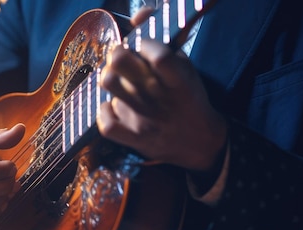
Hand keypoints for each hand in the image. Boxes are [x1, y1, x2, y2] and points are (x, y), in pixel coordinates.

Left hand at [97, 8, 226, 172]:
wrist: (198, 143)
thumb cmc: (187, 98)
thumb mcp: (184, 67)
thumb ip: (162, 40)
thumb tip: (139, 14)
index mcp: (179, 80)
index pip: (159, 56)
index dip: (145, 43)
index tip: (144, 45)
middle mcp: (159, 98)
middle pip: (121, 62)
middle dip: (118, 52)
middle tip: (122, 56)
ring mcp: (144, 119)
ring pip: (109, 84)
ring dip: (109, 76)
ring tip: (117, 79)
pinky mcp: (132, 138)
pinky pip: (105, 123)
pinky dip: (104, 111)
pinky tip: (112, 106)